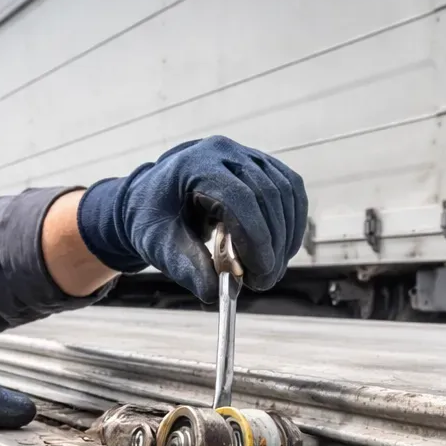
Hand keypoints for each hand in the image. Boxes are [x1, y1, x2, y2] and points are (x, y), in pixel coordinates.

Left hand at [75, 135, 307, 300]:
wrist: (153, 198)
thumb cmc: (153, 219)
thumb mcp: (159, 245)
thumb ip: (187, 268)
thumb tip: (215, 293)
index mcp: (196, 165)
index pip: (238, 198)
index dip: (256, 238)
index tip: (259, 274)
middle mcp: (225, 152)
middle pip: (267, 195)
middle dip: (272, 244)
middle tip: (263, 281)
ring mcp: (247, 155)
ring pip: (285, 192)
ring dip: (286, 236)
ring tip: (270, 270)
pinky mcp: (262, 166)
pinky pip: (290, 192)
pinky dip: (292, 223)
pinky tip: (282, 250)